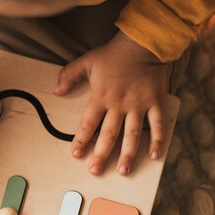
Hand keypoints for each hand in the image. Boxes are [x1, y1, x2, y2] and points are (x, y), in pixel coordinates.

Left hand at [54, 31, 168, 174]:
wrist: (143, 43)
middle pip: (109, 134)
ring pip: (132, 135)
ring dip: (127, 154)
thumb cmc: (113, 54)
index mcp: (100, 97)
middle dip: (101, 154)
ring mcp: (138, 105)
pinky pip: (158, 124)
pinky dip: (157, 140)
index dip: (81, 140)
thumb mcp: (86, 61)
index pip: (88, 123)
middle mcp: (119, 104)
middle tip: (95, 170)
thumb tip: (56, 91)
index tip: (76, 154)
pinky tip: (154, 155)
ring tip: (123, 171)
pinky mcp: (155, 102)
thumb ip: (69, 75)